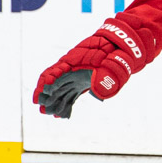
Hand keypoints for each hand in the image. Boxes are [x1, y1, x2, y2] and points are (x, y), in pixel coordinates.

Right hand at [33, 16, 155, 117]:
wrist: (117, 46)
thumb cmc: (112, 51)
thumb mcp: (110, 60)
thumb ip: (104, 74)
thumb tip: (98, 94)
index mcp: (74, 60)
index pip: (55, 70)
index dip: (48, 80)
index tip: (45, 90)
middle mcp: (70, 69)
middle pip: (54, 83)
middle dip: (47, 96)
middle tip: (44, 110)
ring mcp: (75, 77)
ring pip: (60, 91)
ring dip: (55, 103)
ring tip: (51, 114)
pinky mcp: (80, 83)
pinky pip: (70, 94)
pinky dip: (66, 104)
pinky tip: (63, 115)